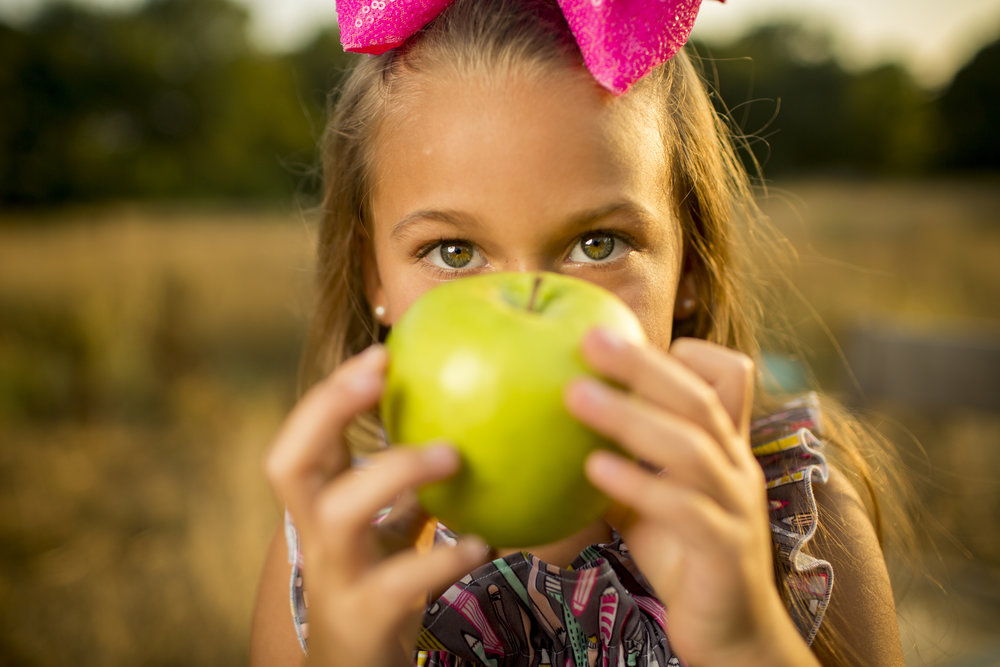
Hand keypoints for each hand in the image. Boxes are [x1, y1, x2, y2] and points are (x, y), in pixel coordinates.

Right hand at [266, 345, 486, 666]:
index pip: (301, 437)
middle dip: (328, 409)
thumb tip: (463, 423)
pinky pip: (401, 580)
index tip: (381, 354)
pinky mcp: (365, 615)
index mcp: (318, 504)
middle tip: (382, 376)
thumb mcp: (385, 528)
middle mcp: (314, 534)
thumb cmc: (376, 585)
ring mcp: (334, 575)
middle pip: (289, 462)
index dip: (330, 394)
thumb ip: (406, 485)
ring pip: (340, 513)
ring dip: (395, 471)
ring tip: (451, 454)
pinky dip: (443, 557)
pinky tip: (482, 542)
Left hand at [565, 332, 816, 665]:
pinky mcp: (724, 551)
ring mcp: (735, 508)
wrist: (734, 634)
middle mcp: (735, 468)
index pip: (722, 380)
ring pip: (690, 448)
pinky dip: (639, 484)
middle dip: (643, 365)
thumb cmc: (685, 557)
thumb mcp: (650, 500)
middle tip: (589, 340)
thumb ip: (622, 464)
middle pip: (698, 400)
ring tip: (576, 396)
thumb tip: (557, 434)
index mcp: (723, 448)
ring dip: (630, 418)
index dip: (678, 355)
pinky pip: (684, 510)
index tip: (618, 335)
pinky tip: (595, 467)